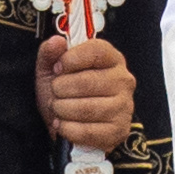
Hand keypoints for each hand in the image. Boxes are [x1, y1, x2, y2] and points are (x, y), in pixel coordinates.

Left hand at [36, 35, 134, 151]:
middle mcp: (123, 80)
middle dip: (61, 89)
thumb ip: (50, 52)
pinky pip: (88, 131)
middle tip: (55, 93)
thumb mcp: (51, 69)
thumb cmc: (65, 93)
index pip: (96, 50)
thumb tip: (56, 41)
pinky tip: (63, 125)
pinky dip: (68, 129)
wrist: (69, 125)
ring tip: (58, 109)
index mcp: (111, 58)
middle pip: (87, 82)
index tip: (57, 68)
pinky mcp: (119, 131)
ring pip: (87, 108)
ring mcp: (124, 107)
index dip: (71, 59)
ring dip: (62, 110)